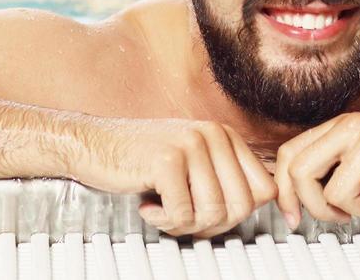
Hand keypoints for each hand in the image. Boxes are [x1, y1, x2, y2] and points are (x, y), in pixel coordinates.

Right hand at [80, 117, 276, 237]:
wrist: (95, 144)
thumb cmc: (142, 160)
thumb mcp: (195, 163)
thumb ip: (226, 179)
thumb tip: (263, 208)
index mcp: (226, 136)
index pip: (264, 190)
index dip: (242, 214)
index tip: (216, 221)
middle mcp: (214, 134)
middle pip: (242, 206)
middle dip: (213, 225)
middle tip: (184, 218)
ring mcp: (191, 145)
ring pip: (213, 213)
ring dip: (186, 225)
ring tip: (165, 212)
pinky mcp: (167, 161)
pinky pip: (182, 214)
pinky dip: (163, 222)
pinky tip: (148, 207)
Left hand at [274, 112, 359, 226]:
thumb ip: (343, 168)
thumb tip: (307, 203)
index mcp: (343, 125)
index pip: (290, 154)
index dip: (285, 191)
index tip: (293, 216)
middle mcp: (353, 127)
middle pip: (301, 174)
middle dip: (317, 208)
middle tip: (342, 216)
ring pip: (336, 196)